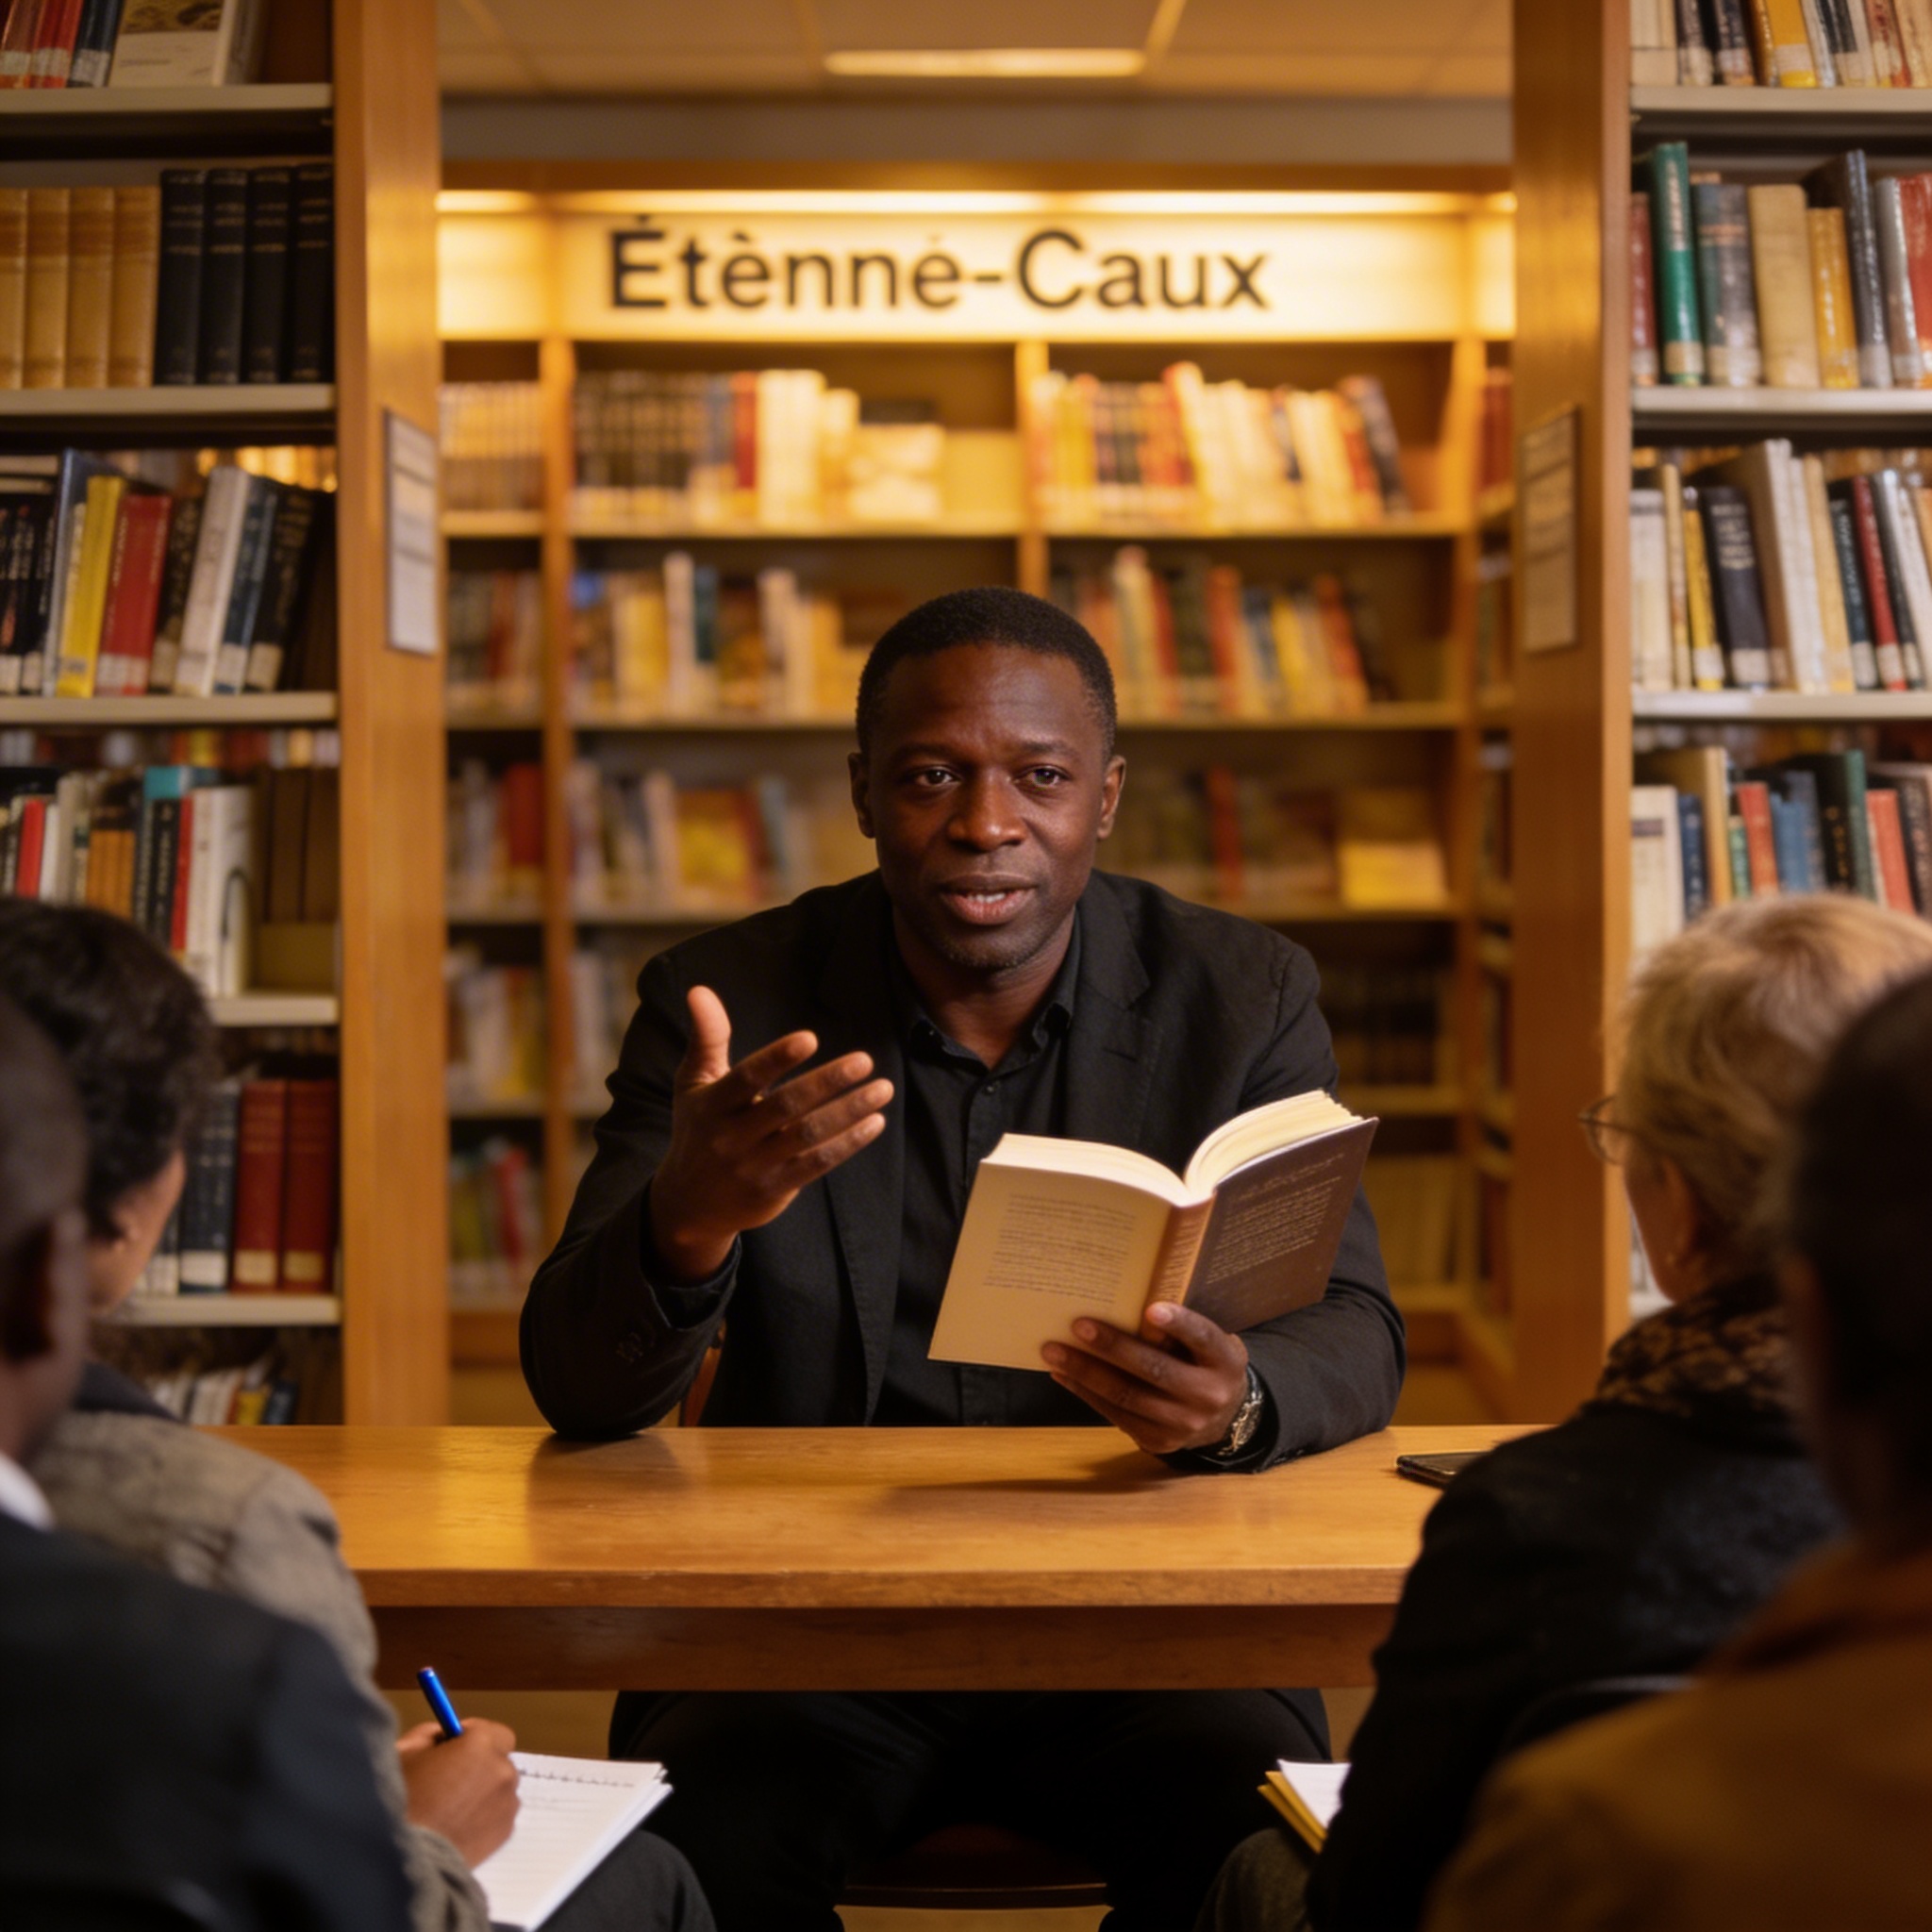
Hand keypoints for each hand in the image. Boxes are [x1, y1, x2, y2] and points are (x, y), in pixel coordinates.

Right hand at [397, 1718, 520, 1868]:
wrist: (402, 1859)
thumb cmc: (400, 1802)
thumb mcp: (405, 1752)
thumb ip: (430, 1735)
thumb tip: (443, 1735)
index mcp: (481, 1744)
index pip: (494, 1732)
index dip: (474, 1738)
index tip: (455, 1748)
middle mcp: (502, 1770)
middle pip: (499, 1760)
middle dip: (479, 1765)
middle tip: (449, 1780)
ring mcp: (507, 1804)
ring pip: (499, 1789)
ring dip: (483, 1792)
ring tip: (450, 1810)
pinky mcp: (505, 1834)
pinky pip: (498, 1815)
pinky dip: (484, 1817)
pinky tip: (457, 1827)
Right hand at [648, 985, 893, 1280]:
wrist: (689, 1204)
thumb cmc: (698, 1129)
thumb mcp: (693, 1083)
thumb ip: (707, 1037)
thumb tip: (699, 990)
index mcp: (713, 1103)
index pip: (747, 1078)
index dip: (777, 1058)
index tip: (810, 1038)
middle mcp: (732, 1135)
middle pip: (786, 1106)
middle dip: (828, 1082)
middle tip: (865, 1060)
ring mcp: (755, 1165)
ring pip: (808, 1135)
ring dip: (849, 1111)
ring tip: (882, 1089)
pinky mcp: (776, 1188)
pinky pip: (817, 1164)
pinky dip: (848, 1144)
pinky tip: (875, 1122)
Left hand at [1043, 1301, 1251, 1455]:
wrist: (1224, 1417)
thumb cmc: (1204, 1362)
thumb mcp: (1207, 1343)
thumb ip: (1179, 1330)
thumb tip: (1128, 1307)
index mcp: (1224, 1361)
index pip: (1203, 1338)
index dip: (1179, 1325)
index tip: (1151, 1309)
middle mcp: (1208, 1395)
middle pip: (1155, 1370)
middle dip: (1113, 1347)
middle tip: (1078, 1325)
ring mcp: (1183, 1424)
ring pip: (1128, 1396)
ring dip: (1086, 1372)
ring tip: (1054, 1351)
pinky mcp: (1159, 1442)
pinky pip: (1117, 1415)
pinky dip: (1086, 1393)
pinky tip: (1064, 1374)